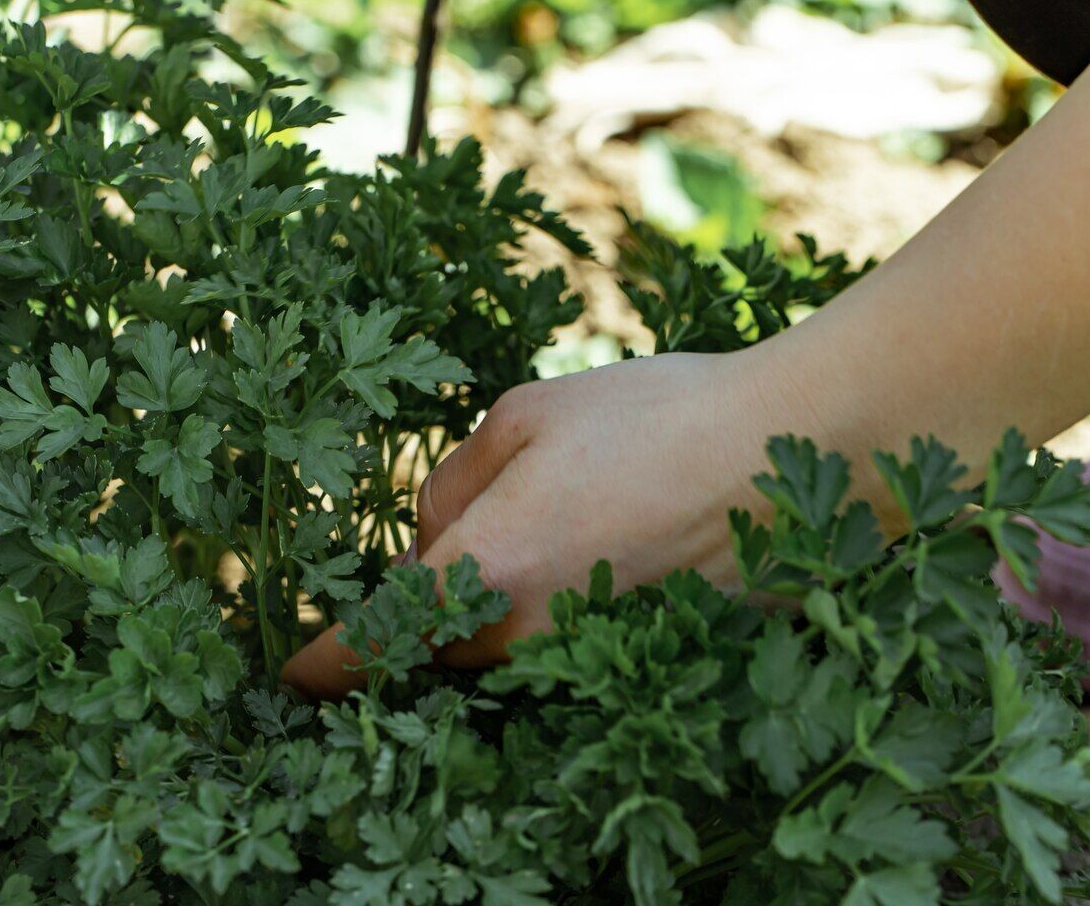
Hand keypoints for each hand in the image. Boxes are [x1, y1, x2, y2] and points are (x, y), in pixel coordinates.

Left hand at [281, 349, 797, 698]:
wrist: (798, 452)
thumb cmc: (655, 418)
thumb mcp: (526, 415)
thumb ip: (454, 484)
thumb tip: (433, 535)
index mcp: (486, 571)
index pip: (375, 644)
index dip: (324, 665)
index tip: (291, 675)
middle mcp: (532, 640)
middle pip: (439, 646)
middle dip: (427, 607)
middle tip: (464, 540)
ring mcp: (592, 664)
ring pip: (503, 651)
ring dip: (496, 611)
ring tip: (558, 532)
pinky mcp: (642, 667)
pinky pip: (566, 654)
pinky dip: (560, 618)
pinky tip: (608, 551)